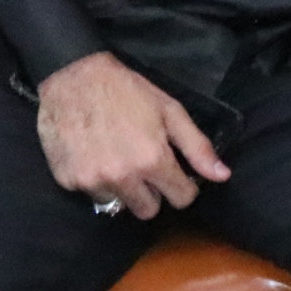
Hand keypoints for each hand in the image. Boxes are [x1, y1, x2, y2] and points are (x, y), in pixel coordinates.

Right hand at [36, 52, 228, 220]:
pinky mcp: (67, 181)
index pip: (181, 199)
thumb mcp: (171, 112)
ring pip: (119, 204)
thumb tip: (223, 176)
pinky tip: (96, 155)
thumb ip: (198, 147)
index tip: (177, 175)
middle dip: (153, 193)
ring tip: (119, 158)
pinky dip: (97, 180)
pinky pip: (91, 194)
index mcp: (152, 160)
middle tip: (146, 168)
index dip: (184, 187)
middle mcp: (122, 177)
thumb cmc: (128, 91)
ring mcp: (91, 181)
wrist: (74, 79)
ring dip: (123, 188)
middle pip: (148, 210)